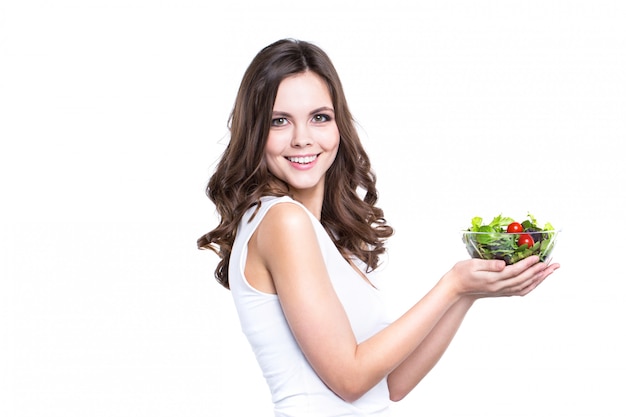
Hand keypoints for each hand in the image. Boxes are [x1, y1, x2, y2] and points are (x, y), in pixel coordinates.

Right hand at [445, 256, 559, 298]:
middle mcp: (499, 287)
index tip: (538, 257)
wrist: (456, 289)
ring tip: (550, 271)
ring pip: (525, 286)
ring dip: (539, 279)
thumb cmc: (461, 273)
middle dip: (540, 272)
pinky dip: (532, 286)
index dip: (527, 264)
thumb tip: (503, 264)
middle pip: (524, 280)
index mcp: (493, 279)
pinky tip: (538, 280)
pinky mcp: (501, 292)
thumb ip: (488, 264)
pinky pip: (521, 291)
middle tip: (553, 264)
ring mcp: (501, 291)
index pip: (514, 271)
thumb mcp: (471, 264)